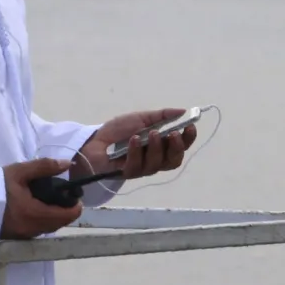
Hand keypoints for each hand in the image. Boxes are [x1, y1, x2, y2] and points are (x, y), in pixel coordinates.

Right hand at [0, 158, 82, 239]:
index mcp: (35, 214)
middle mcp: (30, 229)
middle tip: (63, 196)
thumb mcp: (20, 171)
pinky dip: (41, 222)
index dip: (75, 206)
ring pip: (46, 229)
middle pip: (58, 224)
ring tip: (50, 201)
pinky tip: (35, 209)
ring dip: (53, 218)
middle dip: (65, 212)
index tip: (75, 196)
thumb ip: (45, 166)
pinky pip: (34, 232)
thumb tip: (67, 163)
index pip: (66, 216)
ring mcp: (21, 236)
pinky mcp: (12, 238)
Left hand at [72, 108, 196, 180]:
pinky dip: (136, 151)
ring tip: (151, 133)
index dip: (188, 138)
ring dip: (156, 147)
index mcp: (162, 146)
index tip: (190, 126)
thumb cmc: (119, 130)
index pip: (182, 146)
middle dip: (176, 147)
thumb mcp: (142, 118)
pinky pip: (137, 165)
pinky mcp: (128, 173)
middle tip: (173, 134)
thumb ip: (162, 116)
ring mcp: (142, 168)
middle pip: (174, 160)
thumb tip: (183, 111)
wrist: (94, 141)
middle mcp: (156, 159)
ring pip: (157, 163)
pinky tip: (133, 140)